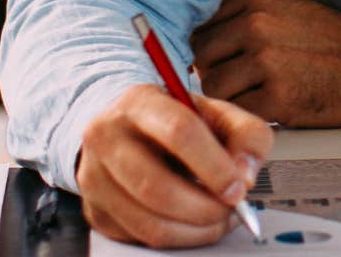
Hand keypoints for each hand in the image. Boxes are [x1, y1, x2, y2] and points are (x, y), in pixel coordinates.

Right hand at [76, 84, 271, 248]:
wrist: (130, 130)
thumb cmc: (178, 122)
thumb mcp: (218, 114)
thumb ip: (246, 136)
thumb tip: (245, 175)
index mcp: (138, 102)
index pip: (178, 132)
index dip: (214, 166)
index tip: (239, 189)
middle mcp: (106, 138)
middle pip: (157, 187)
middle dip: (205, 207)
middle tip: (232, 208)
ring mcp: (94, 178)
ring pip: (148, 222)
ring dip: (195, 229)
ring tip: (219, 217)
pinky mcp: (96, 211)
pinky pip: (141, 238)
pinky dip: (179, 238)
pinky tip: (195, 223)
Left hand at [190, 0, 340, 126]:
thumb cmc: (326, 41)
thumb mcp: (282, 9)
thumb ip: (239, 17)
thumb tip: (193, 41)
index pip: (200, 21)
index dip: (206, 45)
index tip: (219, 58)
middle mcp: (258, 24)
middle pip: (201, 54)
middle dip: (213, 70)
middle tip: (239, 80)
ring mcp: (267, 60)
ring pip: (213, 86)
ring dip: (228, 96)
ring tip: (255, 93)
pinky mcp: (278, 97)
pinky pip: (236, 110)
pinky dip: (246, 114)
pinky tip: (268, 106)